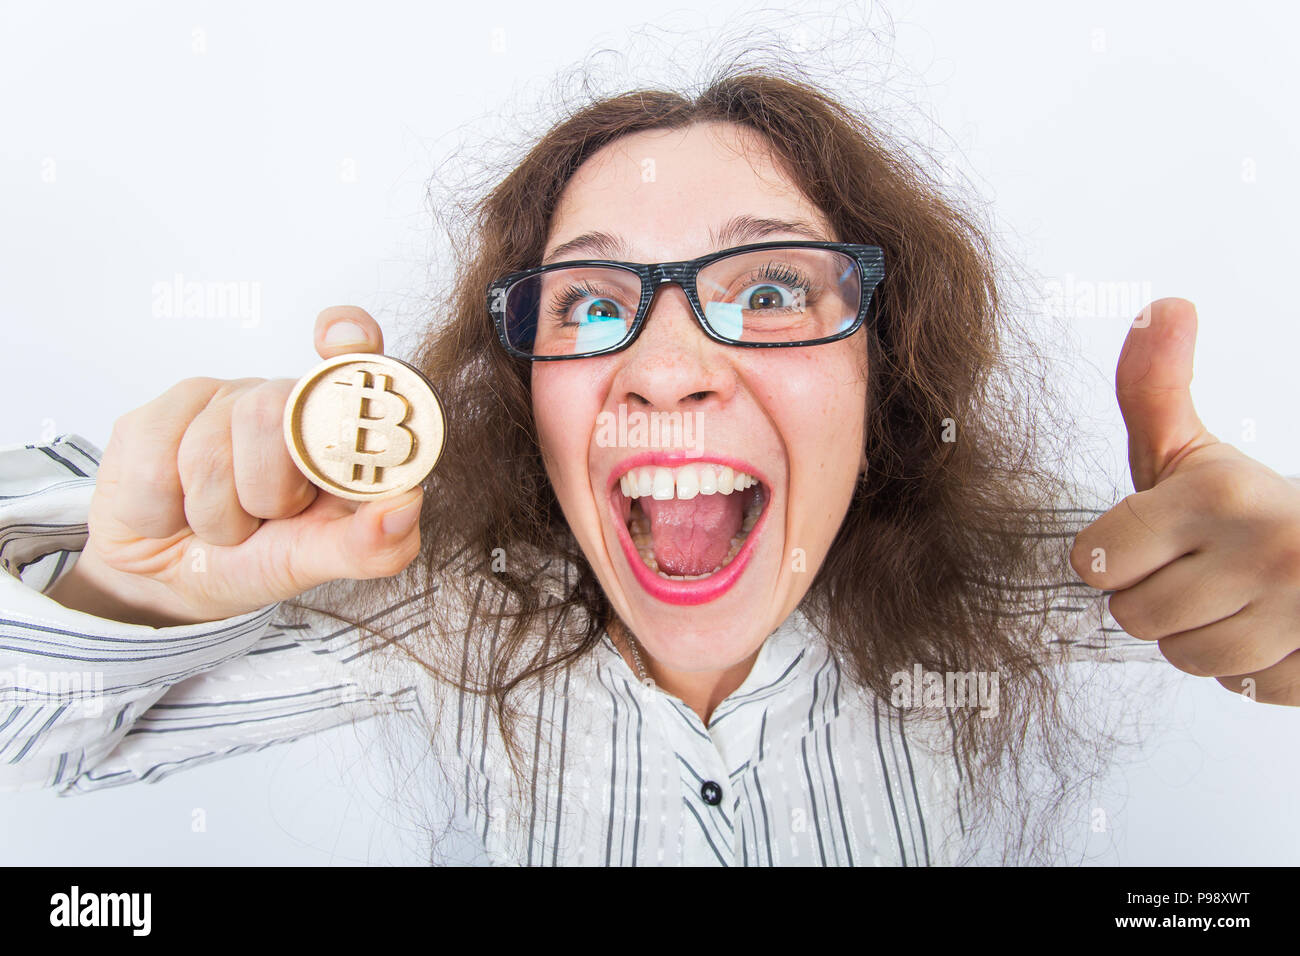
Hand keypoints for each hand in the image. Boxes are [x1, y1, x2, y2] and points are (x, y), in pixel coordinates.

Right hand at [46, 306, 424, 626]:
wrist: (173, 580)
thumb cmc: (261, 558)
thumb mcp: (321, 560)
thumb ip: (372, 544)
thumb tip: (406, 504)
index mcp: (336, 425)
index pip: (353, 355)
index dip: (349, 338)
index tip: (344, 340)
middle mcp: (282, 400)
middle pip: (266, 414)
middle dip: (265, 493)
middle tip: (267, 517)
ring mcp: (216, 402)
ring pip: (205, 452)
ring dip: (215, 517)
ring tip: (224, 524)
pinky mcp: (150, 418)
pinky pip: (151, 469)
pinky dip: (163, 515)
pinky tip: (174, 514)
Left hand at [1071, 298, 1299, 704]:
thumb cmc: (1251, 506)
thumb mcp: (1194, 449)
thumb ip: (1153, 389)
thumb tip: (1163, 306)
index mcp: (1219, 494)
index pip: (1095, 559)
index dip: (1113, 554)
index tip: (1147, 539)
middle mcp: (1268, 549)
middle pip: (1135, 617)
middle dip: (1156, 599)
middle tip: (1197, 570)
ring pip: (1188, 659)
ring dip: (1202, 637)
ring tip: (1234, 598)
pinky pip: (1246, 689)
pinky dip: (1253, 668)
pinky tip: (1270, 628)